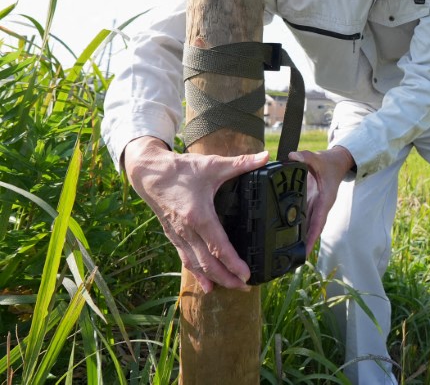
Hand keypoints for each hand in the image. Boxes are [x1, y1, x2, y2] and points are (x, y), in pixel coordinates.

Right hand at [123, 136, 268, 292]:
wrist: (148, 173)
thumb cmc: (180, 169)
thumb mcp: (212, 164)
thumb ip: (240, 163)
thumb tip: (265, 157)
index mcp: (199, 216)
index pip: (218, 246)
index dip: (233, 263)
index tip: (246, 274)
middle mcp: (187, 231)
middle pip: (207, 262)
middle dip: (226, 277)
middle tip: (245, 286)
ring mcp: (178, 236)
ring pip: (196, 264)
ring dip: (213, 278)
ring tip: (231, 287)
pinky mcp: (173, 236)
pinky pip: (186, 259)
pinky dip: (197, 273)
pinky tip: (207, 284)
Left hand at [286, 146, 354, 254]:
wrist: (337, 162)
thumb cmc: (330, 163)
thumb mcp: (318, 158)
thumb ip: (305, 157)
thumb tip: (292, 156)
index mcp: (324, 200)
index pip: (318, 222)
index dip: (311, 238)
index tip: (304, 251)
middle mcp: (320, 206)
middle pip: (311, 229)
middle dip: (304, 244)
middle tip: (292, 259)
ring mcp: (314, 206)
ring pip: (307, 226)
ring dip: (300, 239)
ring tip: (288, 254)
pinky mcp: (310, 203)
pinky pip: (303, 218)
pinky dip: (296, 227)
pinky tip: (285, 236)